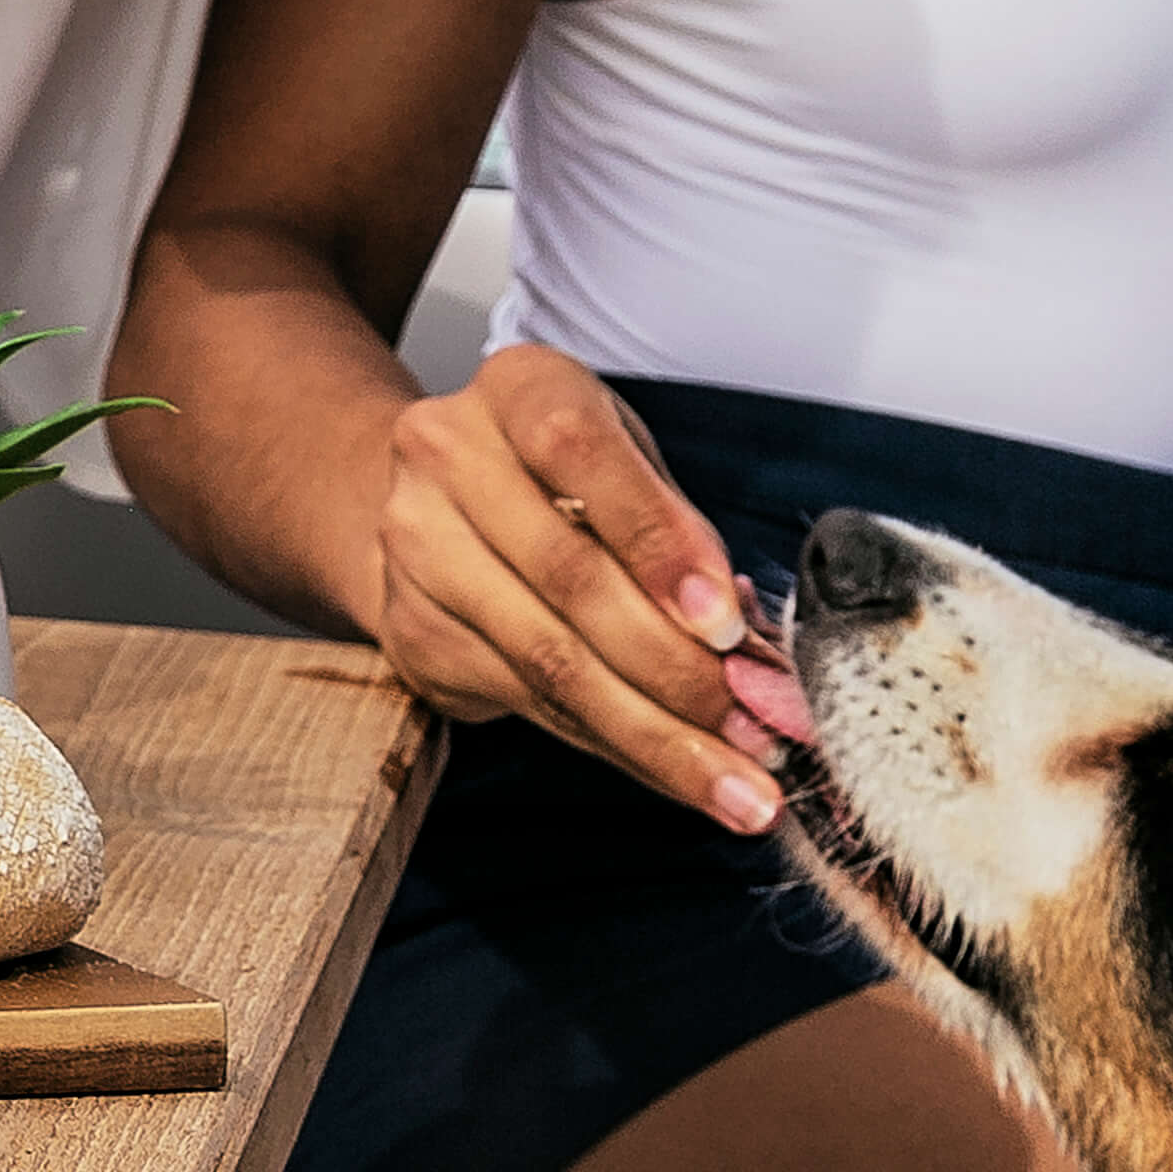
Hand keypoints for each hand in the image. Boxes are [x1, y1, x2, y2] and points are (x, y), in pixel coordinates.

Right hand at [375, 341, 796, 831]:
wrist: (431, 503)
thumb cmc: (556, 477)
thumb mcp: (626, 462)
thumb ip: (679, 531)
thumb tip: (742, 639)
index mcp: (515, 389)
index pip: (578, 452)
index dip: (655, 541)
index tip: (725, 624)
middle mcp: (446, 456)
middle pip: (568, 577)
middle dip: (677, 671)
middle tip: (759, 733)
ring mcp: (416, 548)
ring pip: (550, 661)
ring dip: (655, 735)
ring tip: (736, 782)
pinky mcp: (413, 633)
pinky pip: (532, 704)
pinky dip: (616, 745)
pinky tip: (674, 769)